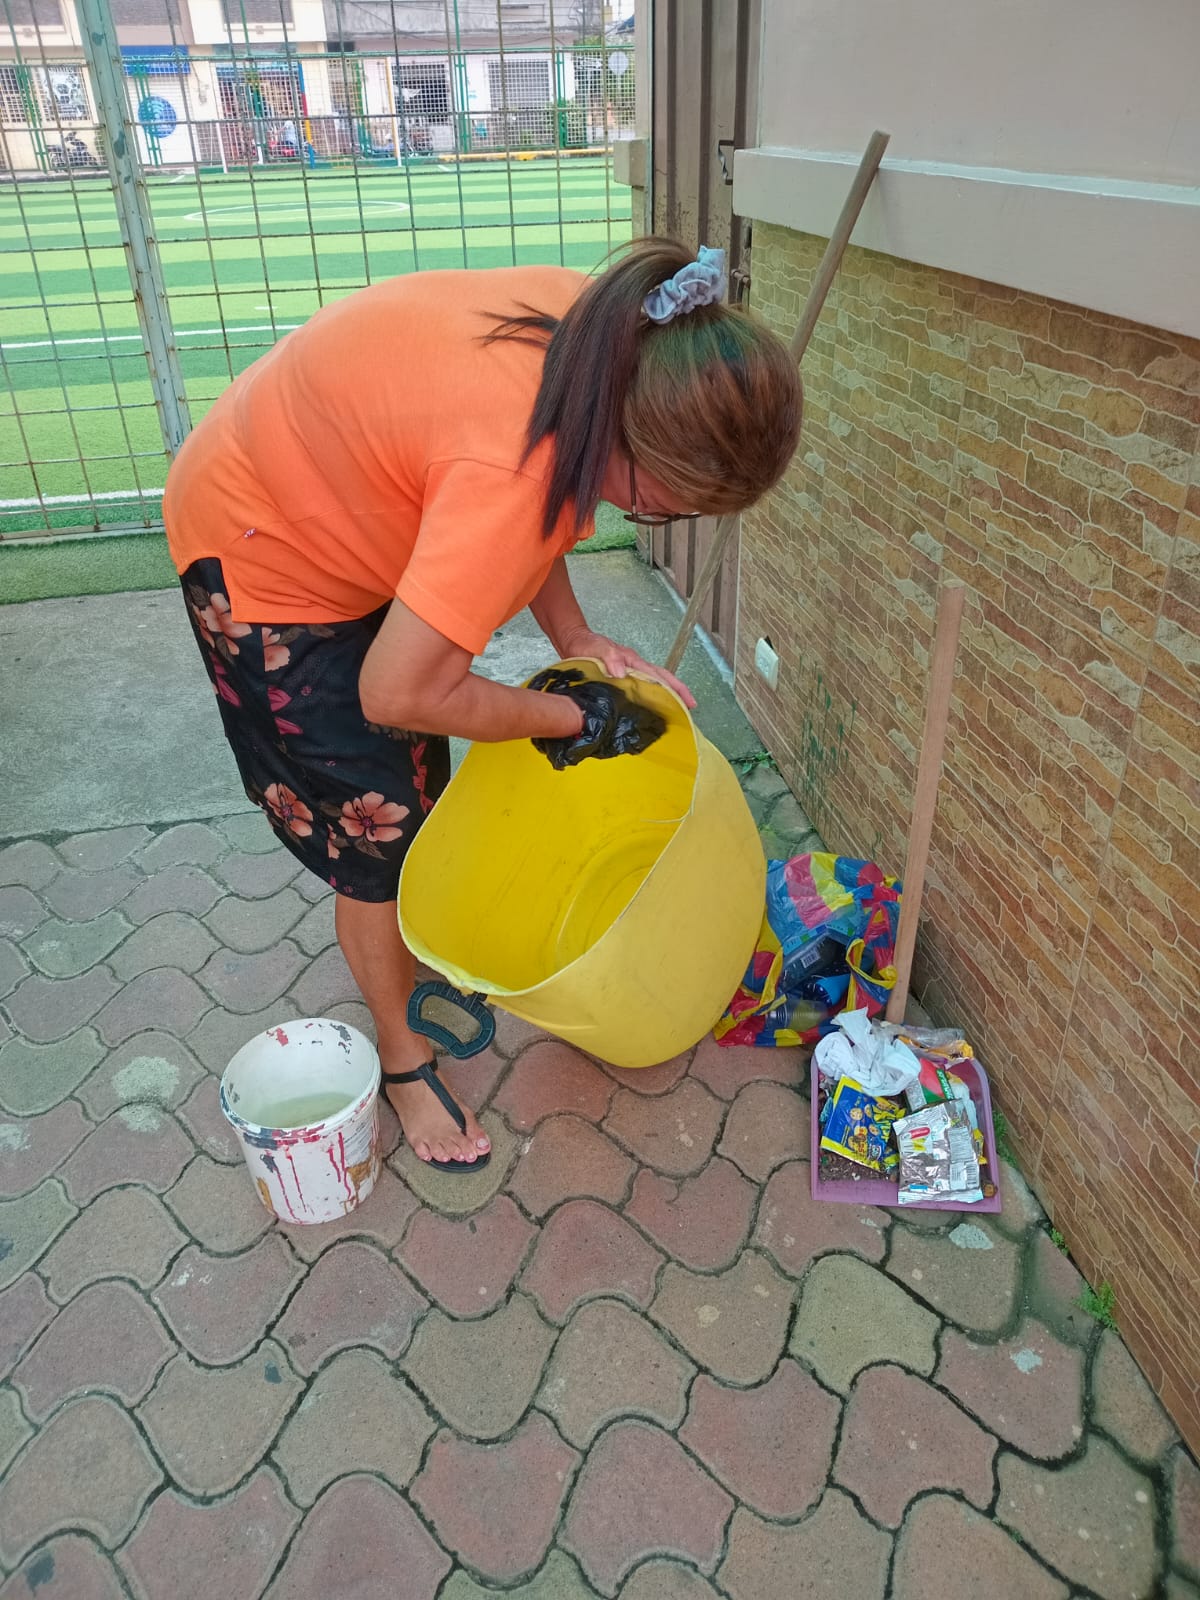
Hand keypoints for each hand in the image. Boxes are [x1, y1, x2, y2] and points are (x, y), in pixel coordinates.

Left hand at [557, 628, 697, 709]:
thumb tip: (623, 673)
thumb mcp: (597, 648)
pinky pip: (639, 690)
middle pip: (662, 681)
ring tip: (673, 714)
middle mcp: (634, 668)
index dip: (676, 688)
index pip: (660, 675)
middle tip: (688, 711)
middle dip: (677, 694)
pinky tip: (647, 711)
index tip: (688, 701)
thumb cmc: (585, 645)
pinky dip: (647, 700)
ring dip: (664, 698)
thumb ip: (610, 658)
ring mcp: (628, 674)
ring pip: (652, 686)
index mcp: (634, 662)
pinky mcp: (620, 680)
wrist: (573, 643)